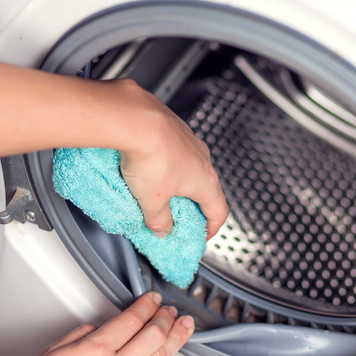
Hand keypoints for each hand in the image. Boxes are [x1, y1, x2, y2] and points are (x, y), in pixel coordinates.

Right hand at [0, 292, 194, 355]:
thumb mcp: (52, 352)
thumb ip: (80, 335)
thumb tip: (97, 329)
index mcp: (96, 351)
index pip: (131, 320)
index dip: (146, 305)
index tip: (152, 300)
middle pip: (152, 336)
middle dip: (165, 319)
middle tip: (171, 311)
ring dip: (176, 341)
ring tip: (184, 329)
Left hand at [113, 80, 228, 239]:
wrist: (137, 121)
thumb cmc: (152, 158)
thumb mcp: (152, 202)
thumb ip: (159, 221)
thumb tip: (162, 230)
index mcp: (206, 181)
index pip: (219, 211)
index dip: (212, 227)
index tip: (202, 235)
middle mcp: (202, 159)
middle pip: (203, 188)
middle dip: (190, 204)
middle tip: (175, 215)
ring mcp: (188, 140)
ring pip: (187, 167)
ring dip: (176, 181)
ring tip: (154, 190)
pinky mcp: (172, 127)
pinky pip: (172, 150)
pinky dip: (164, 161)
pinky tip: (145, 166)